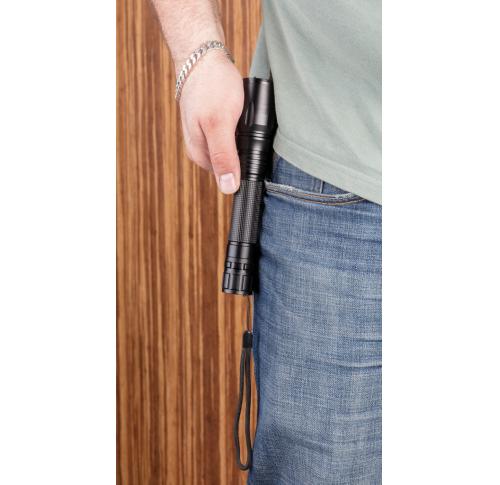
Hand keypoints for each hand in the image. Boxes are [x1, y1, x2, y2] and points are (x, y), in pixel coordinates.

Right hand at [177, 51, 243, 193]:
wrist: (202, 56)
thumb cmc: (210, 86)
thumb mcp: (220, 123)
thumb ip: (224, 156)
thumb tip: (228, 188)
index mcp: (201, 156)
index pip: (229, 178)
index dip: (246, 169)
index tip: (256, 152)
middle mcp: (202, 150)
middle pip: (233, 164)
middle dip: (247, 151)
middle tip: (250, 128)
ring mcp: (207, 137)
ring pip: (235, 149)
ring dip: (246, 139)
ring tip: (245, 120)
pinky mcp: (214, 126)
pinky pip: (233, 135)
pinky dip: (242, 128)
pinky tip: (243, 116)